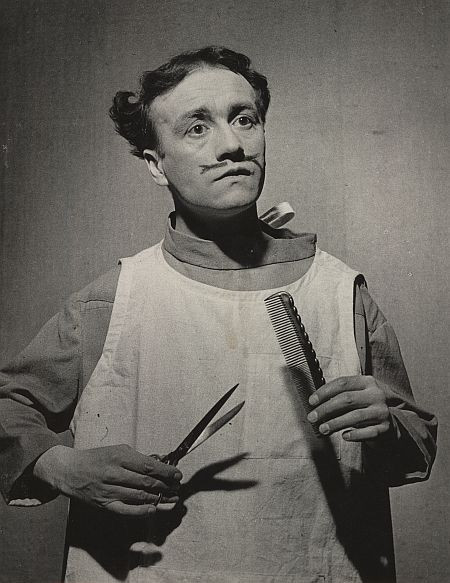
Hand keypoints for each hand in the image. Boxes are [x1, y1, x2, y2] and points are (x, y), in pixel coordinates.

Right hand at [33, 444, 181, 515]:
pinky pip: (126, 510)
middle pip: (146, 482)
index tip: (177, 474)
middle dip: (165, 486)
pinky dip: (141, 511)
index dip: (166, 472)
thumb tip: (160, 463)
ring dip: (158, 498)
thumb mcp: (117, 450)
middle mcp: (114, 474)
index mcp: (119, 457)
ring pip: (139, 497)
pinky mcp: (104, 504)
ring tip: (172, 498)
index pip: (148, 466)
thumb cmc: (96, 458)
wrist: (69, 471)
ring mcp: (109, 491)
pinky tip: (154, 509)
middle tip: (177, 488)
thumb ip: (137, 457)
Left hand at [307, 375, 391, 441]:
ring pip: (355, 416)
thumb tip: (316, 404)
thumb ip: (340, 396)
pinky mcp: (386, 428)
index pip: (343, 383)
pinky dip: (354, 434)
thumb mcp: (357, 396)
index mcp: (367, 382)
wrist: (392, 423)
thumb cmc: (366, 408)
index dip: (325, 391)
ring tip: (323, 429)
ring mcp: (382, 411)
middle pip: (347, 399)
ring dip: (335, 423)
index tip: (311, 401)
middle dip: (326, 409)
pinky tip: (344, 436)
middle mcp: (376, 394)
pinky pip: (368, 432)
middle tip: (312, 417)